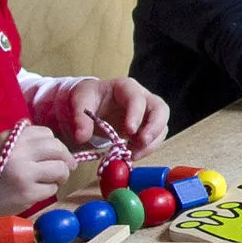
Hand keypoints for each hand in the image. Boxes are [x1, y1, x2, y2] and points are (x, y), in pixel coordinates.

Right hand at [0, 124, 73, 217]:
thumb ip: (21, 141)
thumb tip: (49, 138)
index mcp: (10, 138)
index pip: (45, 133)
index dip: (54, 144)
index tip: (55, 154)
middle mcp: (17, 151)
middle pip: (57, 148)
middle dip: (66, 159)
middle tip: (67, 167)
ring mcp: (23, 172)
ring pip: (60, 168)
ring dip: (61, 176)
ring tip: (54, 180)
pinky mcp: (27, 192)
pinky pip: (52, 188)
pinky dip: (49, 190)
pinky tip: (38, 192)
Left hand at [51, 75, 168, 153]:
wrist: (93, 105)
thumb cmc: (89, 99)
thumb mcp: (80, 103)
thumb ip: (80, 119)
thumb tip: (82, 137)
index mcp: (125, 87)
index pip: (137, 98)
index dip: (136, 114)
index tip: (129, 131)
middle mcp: (143, 97)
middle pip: (160, 109)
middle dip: (154, 128)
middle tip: (141, 143)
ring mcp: (148, 113)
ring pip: (162, 126)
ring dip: (151, 143)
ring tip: (132, 155)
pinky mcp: (147, 127)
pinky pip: (155, 138)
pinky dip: (147, 149)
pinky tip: (132, 155)